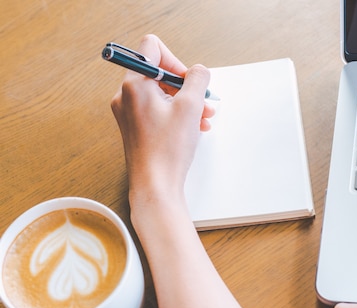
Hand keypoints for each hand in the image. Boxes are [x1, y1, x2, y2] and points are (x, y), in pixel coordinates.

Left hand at [110, 34, 214, 203]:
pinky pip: (158, 111)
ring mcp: (129, 112)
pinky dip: (177, 115)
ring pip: (161, 94)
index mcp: (134, 84)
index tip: (187, 81)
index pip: (152, 48)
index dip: (175, 60)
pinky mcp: (135, 127)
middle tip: (203, 102)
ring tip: (204, 119)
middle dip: (186, 87)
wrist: (155, 184)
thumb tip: (198, 71)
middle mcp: (126, 95)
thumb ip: (197, 79)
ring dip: (186, 102)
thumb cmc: (168, 149)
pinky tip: (194, 128)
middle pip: (159, 73)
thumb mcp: (191, 106)